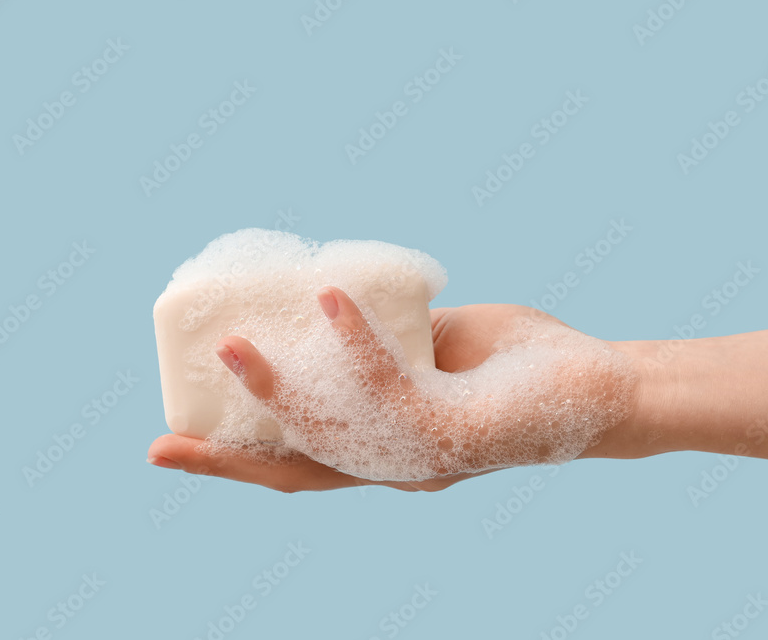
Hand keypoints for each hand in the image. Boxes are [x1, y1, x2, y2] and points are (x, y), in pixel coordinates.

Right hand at [147, 288, 616, 491]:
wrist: (607, 386)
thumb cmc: (525, 365)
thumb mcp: (440, 347)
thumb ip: (391, 342)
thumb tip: (335, 304)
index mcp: (392, 446)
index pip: (304, 459)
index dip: (240, 455)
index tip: (181, 440)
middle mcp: (401, 465)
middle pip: (299, 471)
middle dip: (227, 461)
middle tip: (160, 446)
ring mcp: (427, 457)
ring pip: (332, 435)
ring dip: (276, 389)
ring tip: (230, 342)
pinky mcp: (457, 434)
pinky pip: (391, 388)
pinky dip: (356, 342)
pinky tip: (331, 295)